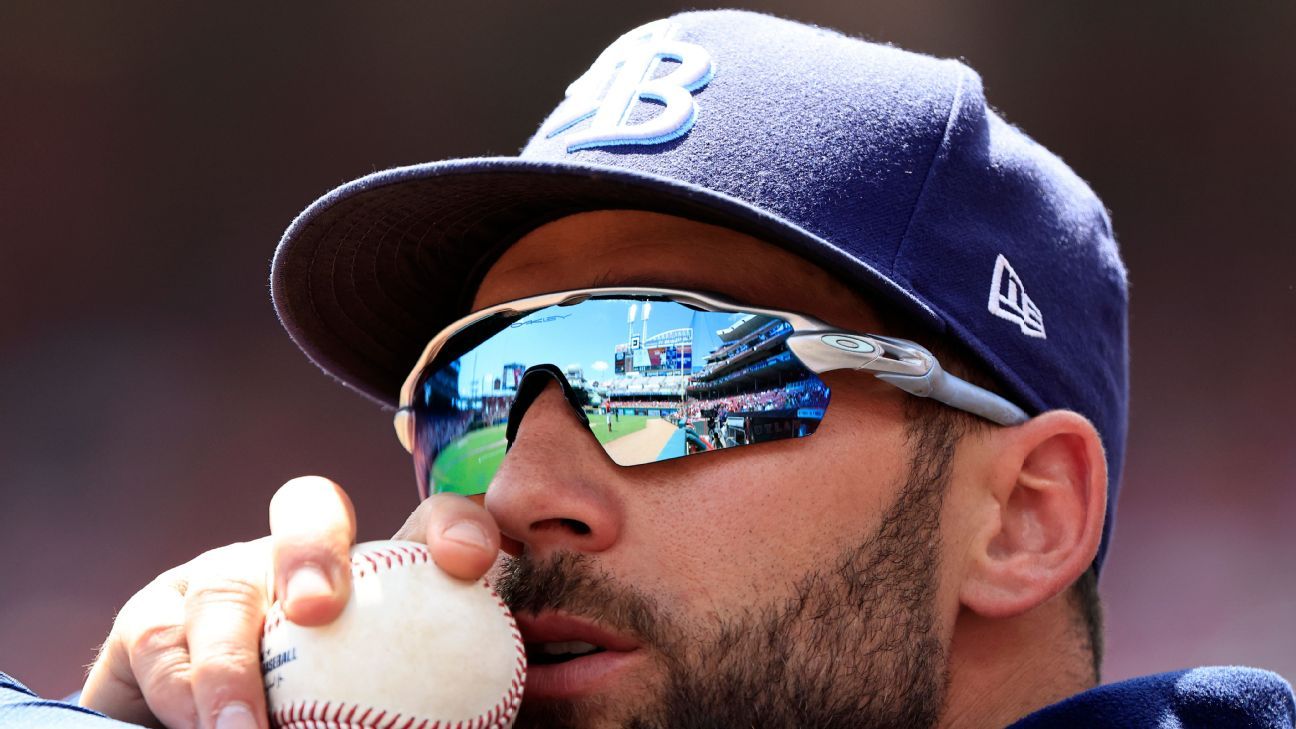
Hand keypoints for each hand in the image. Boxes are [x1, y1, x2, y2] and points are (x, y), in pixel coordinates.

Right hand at [80, 476, 500, 728]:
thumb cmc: (342, 721)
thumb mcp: (393, 711)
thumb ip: (441, 709)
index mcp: (376, 575)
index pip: (424, 526)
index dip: (453, 527)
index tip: (473, 563)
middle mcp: (295, 561)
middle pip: (307, 511)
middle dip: (313, 547)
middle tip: (319, 610)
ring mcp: (221, 582)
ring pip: (223, 591)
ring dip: (230, 663)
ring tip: (246, 728)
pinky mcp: (151, 620)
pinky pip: (160, 646)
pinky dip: (187, 695)